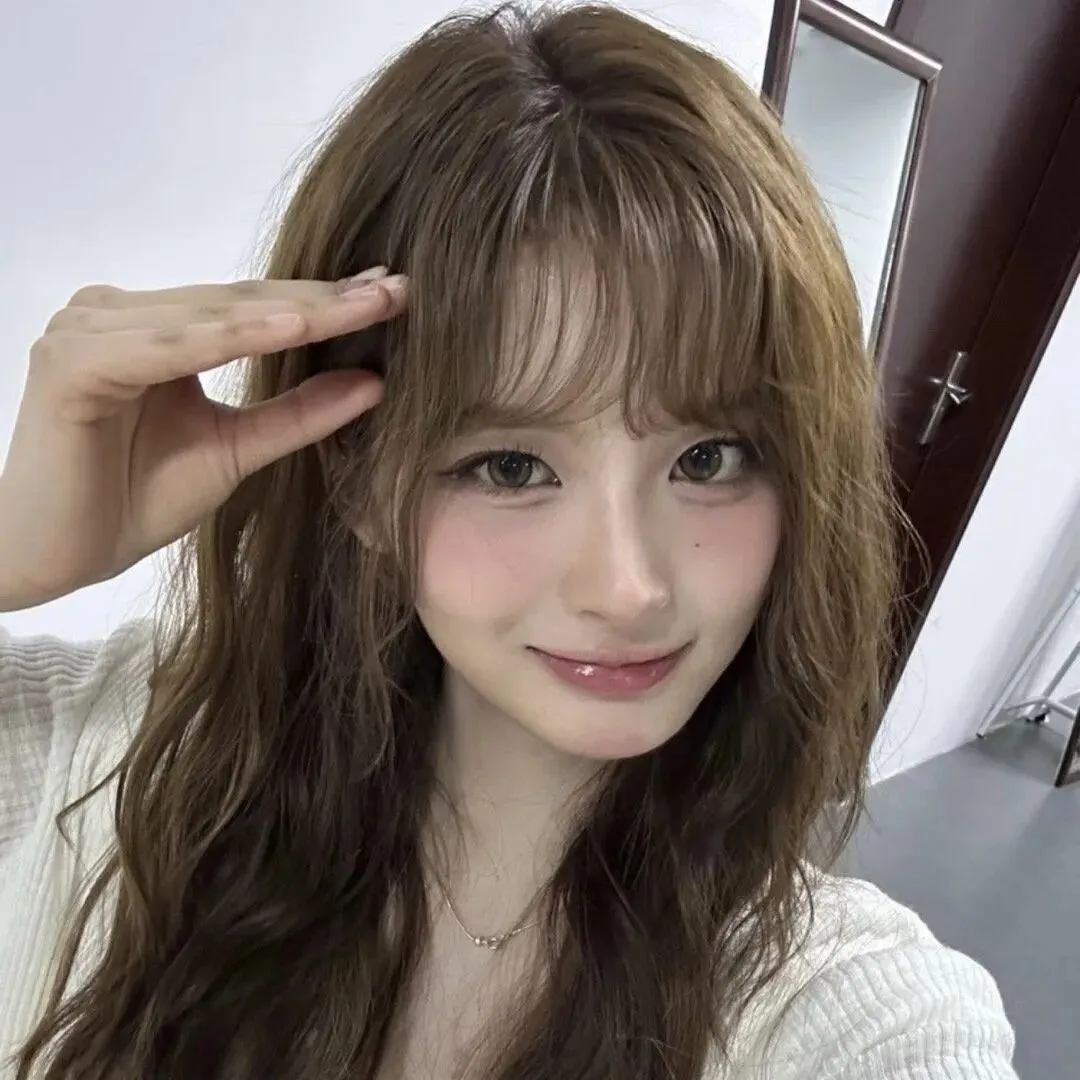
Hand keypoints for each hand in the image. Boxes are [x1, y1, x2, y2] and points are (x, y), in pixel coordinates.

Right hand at [0, 268, 404, 610]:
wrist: (57, 555)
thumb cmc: (134, 501)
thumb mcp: (238, 449)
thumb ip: (298, 414)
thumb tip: (374, 383)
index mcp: (156, 328)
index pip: (255, 308)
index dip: (326, 303)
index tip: (392, 294)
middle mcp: (120, 313)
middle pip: (241, 302)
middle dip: (324, 299)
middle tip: (397, 289)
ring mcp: (92, 329)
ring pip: (214, 316)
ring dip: (294, 310)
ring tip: (363, 304)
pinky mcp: (74, 360)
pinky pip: (170, 345)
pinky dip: (231, 338)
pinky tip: (292, 328)